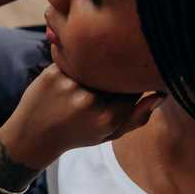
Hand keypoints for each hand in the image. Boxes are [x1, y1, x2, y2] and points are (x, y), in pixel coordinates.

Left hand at [0, 63, 166, 169]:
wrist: (32, 135)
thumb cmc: (76, 133)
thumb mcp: (108, 134)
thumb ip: (137, 118)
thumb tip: (161, 95)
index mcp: (108, 118)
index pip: (134, 86)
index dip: (130, 81)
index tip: (122, 83)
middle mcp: (90, 101)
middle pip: (114, 72)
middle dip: (111, 73)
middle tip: (101, 80)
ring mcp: (70, 85)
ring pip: (92, 62)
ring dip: (91, 66)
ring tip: (80, 82)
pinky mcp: (53, 73)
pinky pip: (72, 58)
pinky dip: (72, 63)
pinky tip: (65, 78)